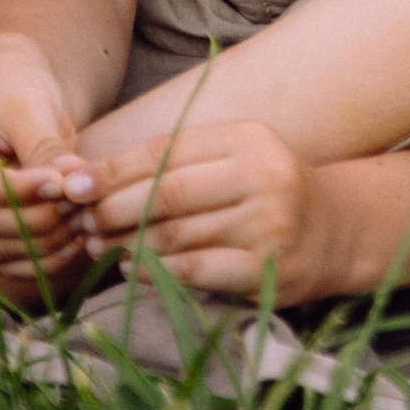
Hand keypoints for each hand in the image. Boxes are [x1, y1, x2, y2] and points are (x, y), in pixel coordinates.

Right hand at [0, 41, 95, 303]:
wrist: (6, 87)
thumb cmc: (13, 83)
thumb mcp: (28, 104)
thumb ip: (43, 146)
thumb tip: (69, 184)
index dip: (20, 191)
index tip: (64, 184)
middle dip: (38, 218)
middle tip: (84, 204)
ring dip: (43, 241)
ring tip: (85, 219)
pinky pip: (2, 259)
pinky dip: (39, 257)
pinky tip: (74, 243)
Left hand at [75, 117, 355, 304]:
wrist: (335, 231)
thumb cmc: (265, 191)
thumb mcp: (233, 158)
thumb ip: (176, 161)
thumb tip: (93, 177)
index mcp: (248, 138)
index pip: (166, 150)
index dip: (113, 168)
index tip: (74, 183)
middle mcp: (262, 175)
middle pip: (166, 192)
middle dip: (113, 208)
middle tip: (80, 220)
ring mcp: (267, 224)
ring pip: (175, 234)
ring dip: (125, 243)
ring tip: (96, 244)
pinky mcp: (266, 268)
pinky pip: (193, 270)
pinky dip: (153, 271)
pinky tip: (131, 268)